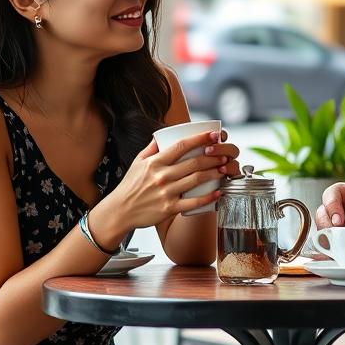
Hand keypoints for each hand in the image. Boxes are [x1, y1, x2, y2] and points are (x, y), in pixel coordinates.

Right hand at [103, 129, 237, 232]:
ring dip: (213, 173)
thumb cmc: (130, 186)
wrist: (120, 211)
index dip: (200, 138)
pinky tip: (218, 192)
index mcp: (155, 162)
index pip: (181, 146)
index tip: (214, 134)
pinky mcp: (169, 209)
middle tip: (224, 153)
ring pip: (196, 180)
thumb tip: (163, 134)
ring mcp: (166, 193)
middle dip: (213, 156)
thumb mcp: (138, 162)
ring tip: (224, 168)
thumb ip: (152, 148)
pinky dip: (207, 198)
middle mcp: (161, 176)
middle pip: (193, 163)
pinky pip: (193, 203)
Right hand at [316, 183, 344, 247]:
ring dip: (325, 237)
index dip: (331, 205)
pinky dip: (328, 251)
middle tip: (335, 233)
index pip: (333, 193)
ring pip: (323, 228)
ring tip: (334, 246)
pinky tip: (332, 256)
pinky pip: (331, 245)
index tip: (339, 220)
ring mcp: (341, 225)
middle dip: (325, 223)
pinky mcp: (343, 240)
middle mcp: (342, 208)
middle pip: (323, 212)